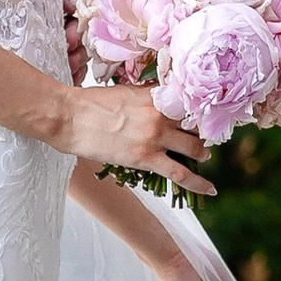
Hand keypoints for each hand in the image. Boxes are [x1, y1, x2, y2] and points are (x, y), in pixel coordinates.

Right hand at [60, 78, 214, 195]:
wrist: (70, 117)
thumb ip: (146, 96)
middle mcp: (161, 113)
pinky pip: (181, 174)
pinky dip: (198, 183)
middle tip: (204, 135)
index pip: (189, 102)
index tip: (204, 114)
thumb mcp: (124, 91)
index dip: (200, 109)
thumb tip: (157, 100)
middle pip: (196, 124)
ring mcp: (156, 136)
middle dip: (203, 130)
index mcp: (155, 94)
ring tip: (203, 156)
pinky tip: (210, 188)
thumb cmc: (89, 103)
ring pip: (194, 148)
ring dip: (202, 153)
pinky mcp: (147, 158)